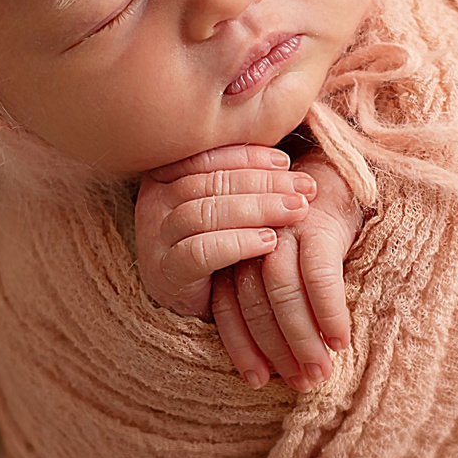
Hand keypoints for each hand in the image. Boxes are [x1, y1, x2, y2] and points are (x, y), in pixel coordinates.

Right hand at [135, 145, 319, 320]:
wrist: (197, 301)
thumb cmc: (220, 246)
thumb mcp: (228, 206)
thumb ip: (244, 179)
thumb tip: (286, 160)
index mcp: (165, 176)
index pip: (207, 156)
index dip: (250, 156)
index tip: (287, 162)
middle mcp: (154, 202)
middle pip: (210, 182)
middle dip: (264, 183)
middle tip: (303, 190)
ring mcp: (154, 238)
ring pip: (205, 213)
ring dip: (257, 209)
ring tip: (294, 211)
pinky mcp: (166, 273)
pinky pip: (201, 252)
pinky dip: (239, 243)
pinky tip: (269, 242)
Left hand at [210, 153, 364, 391]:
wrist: (337, 178)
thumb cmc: (308, 235)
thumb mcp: (276, 264)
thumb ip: (264, 300)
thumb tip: (274, 363)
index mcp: (233, 254)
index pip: (225, 308)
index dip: (240, 348)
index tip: (257, 381)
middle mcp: (250, 241)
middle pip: (253, 304)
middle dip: (278, 350)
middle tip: (303, 383)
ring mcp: (282, 231)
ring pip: (281, 293)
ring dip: (302, 337)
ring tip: (321, 370)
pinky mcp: (314, 226)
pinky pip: (318, 277)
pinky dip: (328, 312)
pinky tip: (340, 340)